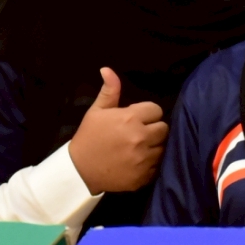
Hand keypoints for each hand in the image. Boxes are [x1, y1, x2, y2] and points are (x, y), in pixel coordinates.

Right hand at [67, 69, 167, 193]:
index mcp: (130, 118)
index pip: (156, 110)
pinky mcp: (144, 175)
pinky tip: (138, 161)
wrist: (80, 170)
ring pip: (163, 147)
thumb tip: (107, 69)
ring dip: (154, 146)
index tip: (138, 119)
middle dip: (154, 129)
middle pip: (164, 128)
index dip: (148, 114)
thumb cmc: (89, 137)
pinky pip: (158, 165)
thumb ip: (109, 91)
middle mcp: (141, 137)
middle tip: (141, 133)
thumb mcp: (97, 112)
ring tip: (140, 148)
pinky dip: (151, 163)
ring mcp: (144, 158)